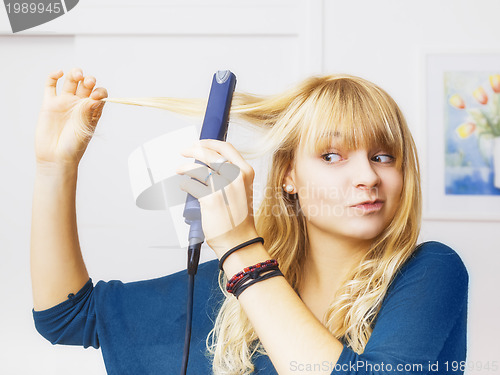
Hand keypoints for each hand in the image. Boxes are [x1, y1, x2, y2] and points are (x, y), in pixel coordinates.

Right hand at [35, 68, 107, 169]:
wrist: (56, 157)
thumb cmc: (74, 146)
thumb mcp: (86, 128)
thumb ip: (89, 111)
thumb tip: (95, 95)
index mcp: (92, 110)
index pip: (100, 93)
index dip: (100, 91)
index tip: (96, 96)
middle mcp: (79, 105)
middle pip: (86, 84)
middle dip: (89, 80)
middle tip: (88, 82)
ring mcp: (64, 103)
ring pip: (70, 81)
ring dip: (75, 74)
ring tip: (77, 74)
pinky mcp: (49, 104)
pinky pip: (50, 85)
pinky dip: (53, 76)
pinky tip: (59, 73)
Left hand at [176, 139, 258, 256]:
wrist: (239, 240)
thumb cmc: (239, 219)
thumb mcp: (242, 190)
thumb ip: (231, 176)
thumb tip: (209, 165)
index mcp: (246, 172)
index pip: (227, 148)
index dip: (210, 142)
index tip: (199, 142)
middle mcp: (236, 176)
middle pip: (210, 154)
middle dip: (193, 150)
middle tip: (184, 151)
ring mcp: (223, 187)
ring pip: (198, 168)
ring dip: (185, 167)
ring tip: (179, 169)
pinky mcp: (210, 199)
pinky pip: (191, 185)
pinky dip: (185, 184)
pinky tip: (184, 186)